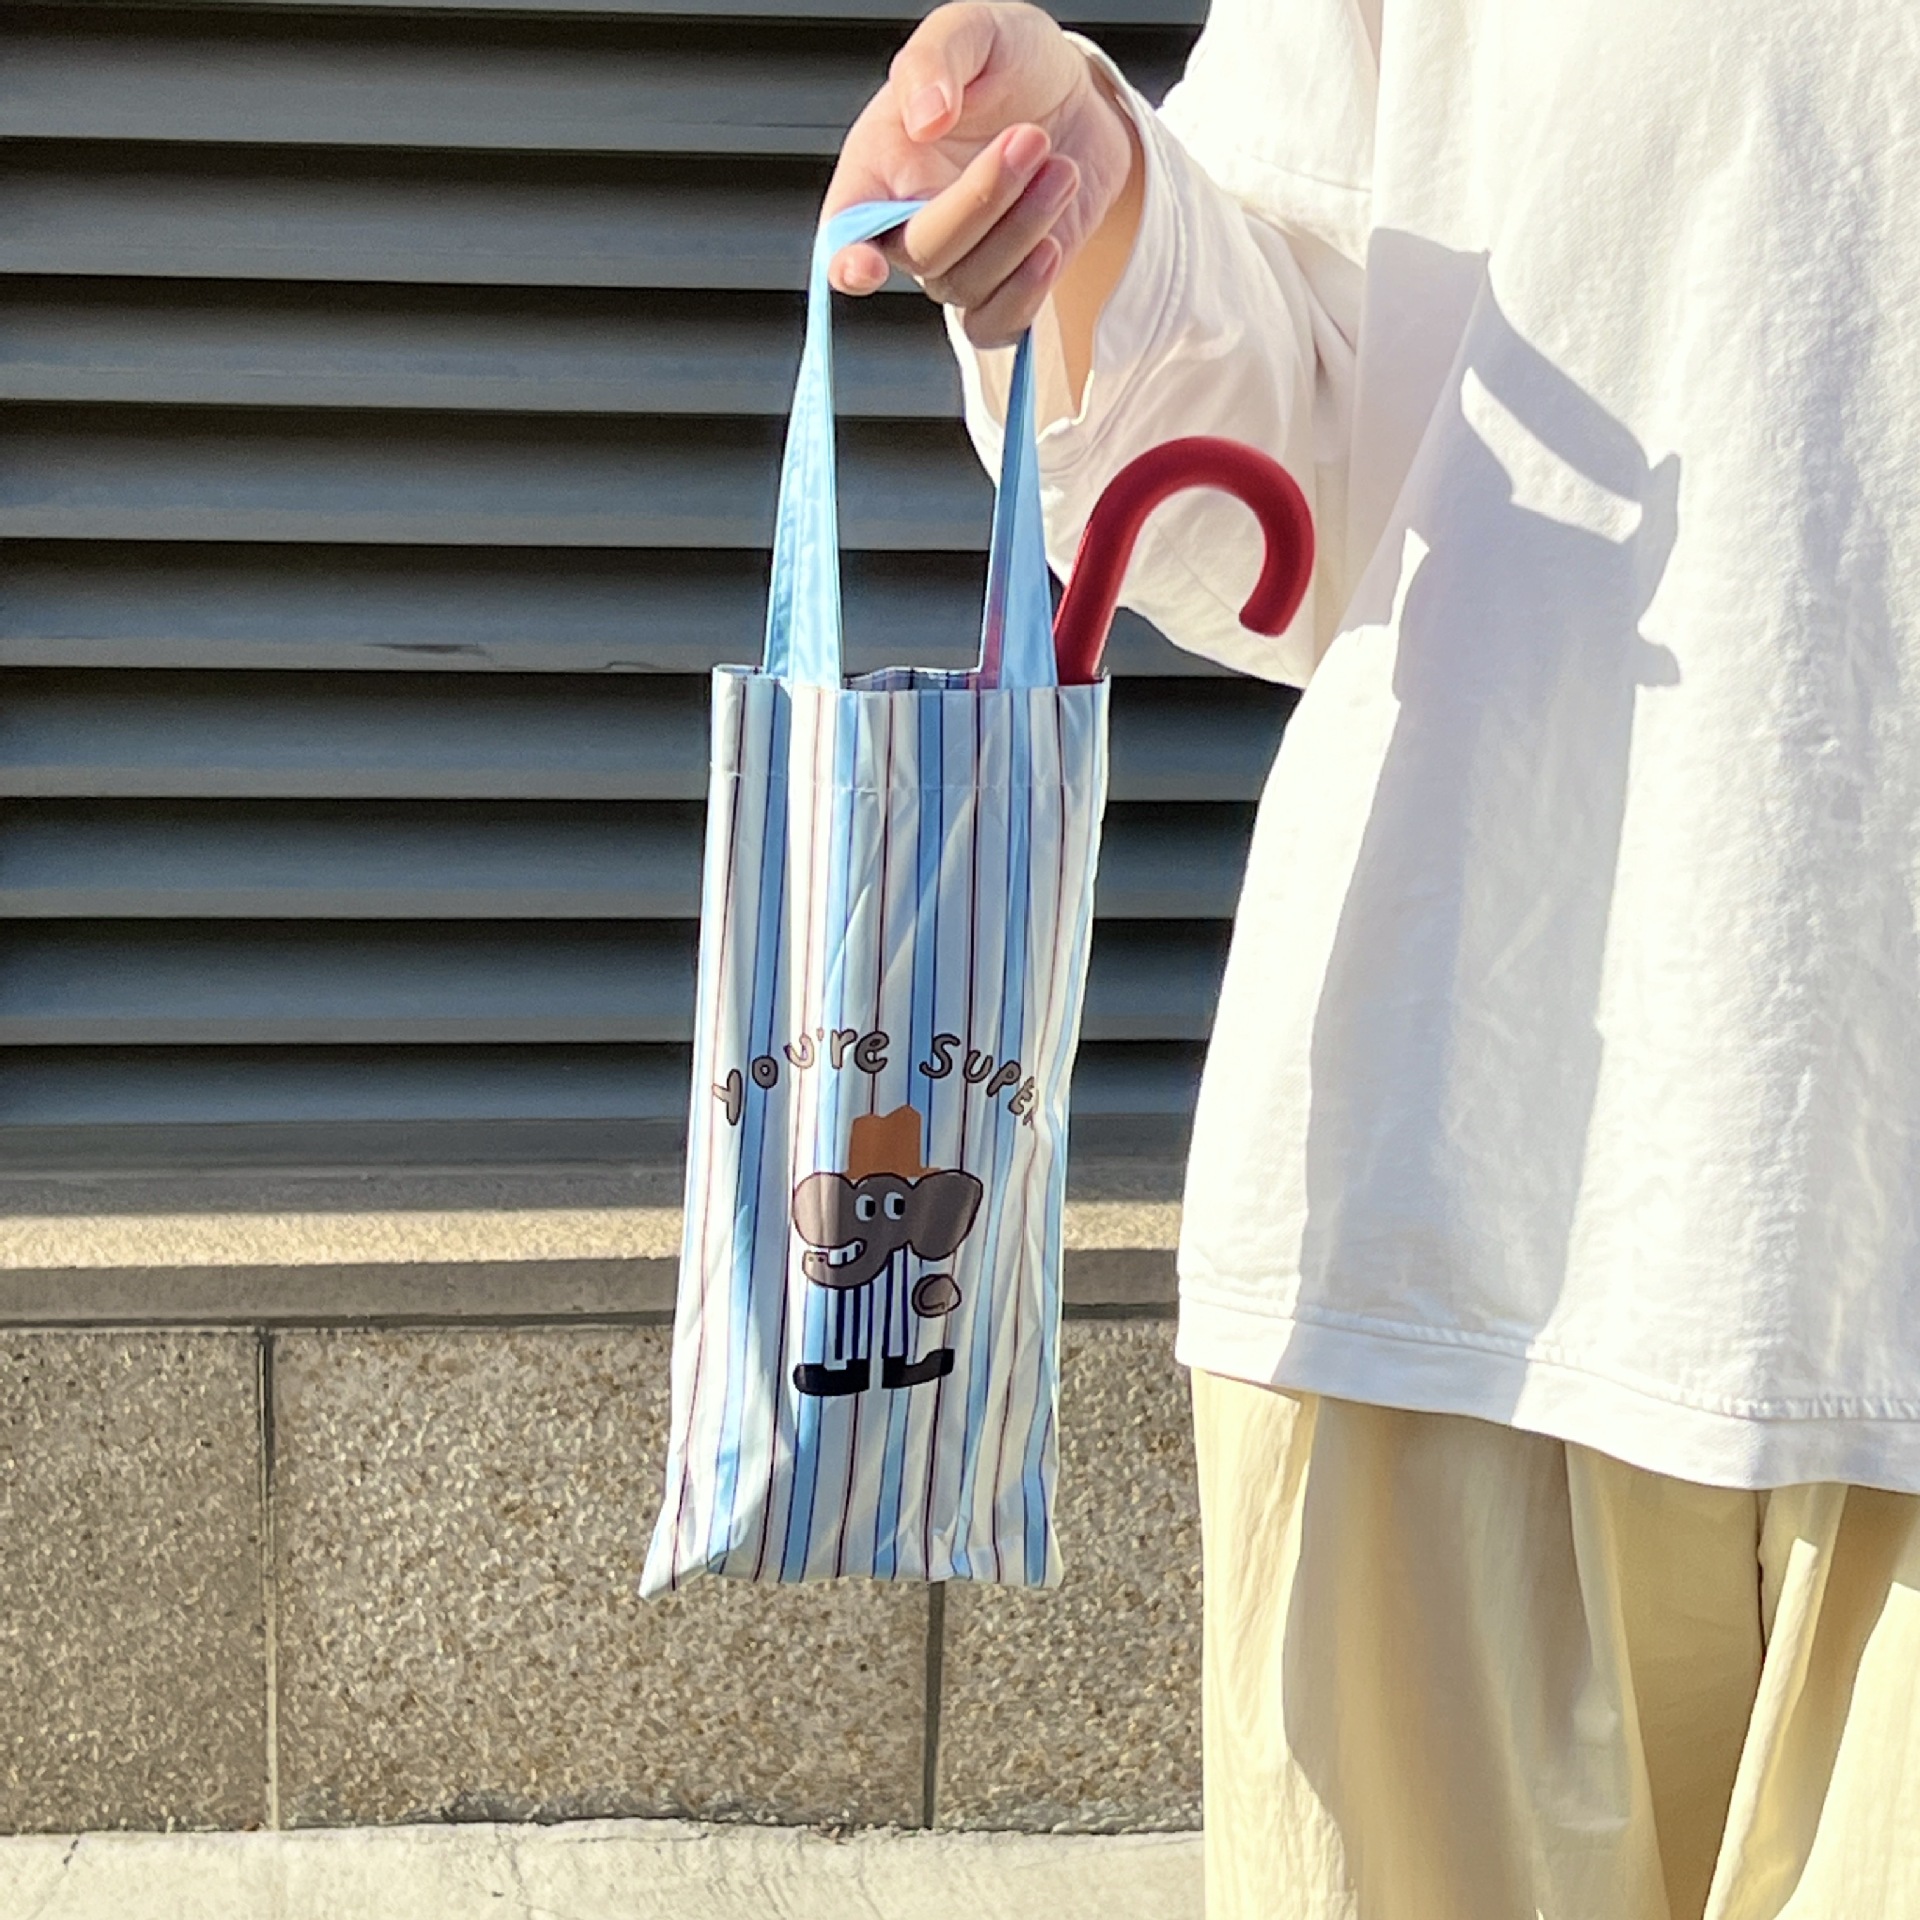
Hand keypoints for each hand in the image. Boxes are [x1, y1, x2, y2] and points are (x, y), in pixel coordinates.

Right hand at [823, 2, 1137, 346]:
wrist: (1076, 97)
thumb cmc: (1010, 63)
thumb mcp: (974, 31)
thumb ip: (935, 59)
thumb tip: (925, 116)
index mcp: (876, 169)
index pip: (842, 228)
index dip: (845, 256)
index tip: (865, 266)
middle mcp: (906, 226)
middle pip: (924, 252)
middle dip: (982, 200)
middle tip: (1030, 137)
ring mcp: (955, 265)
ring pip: (970, 284)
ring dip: (1023, 226)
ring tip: (1059, 164)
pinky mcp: (1002, 290)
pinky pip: (998, 325)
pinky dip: (1028, 292)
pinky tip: (1054, 243)